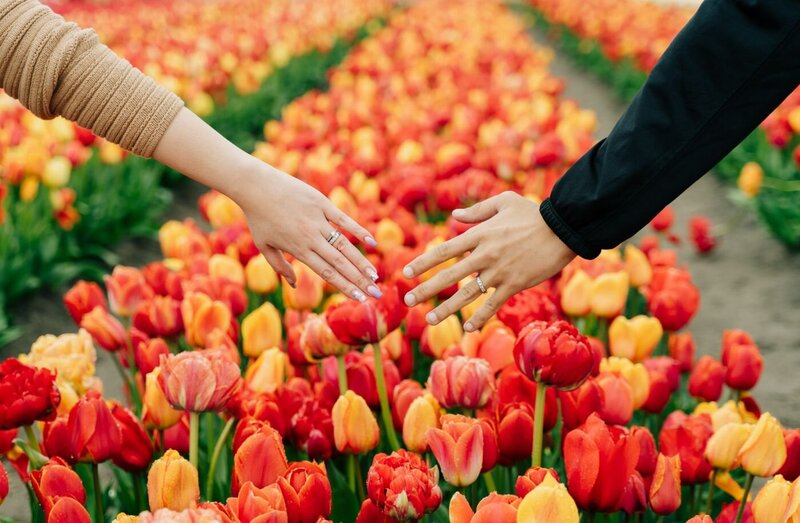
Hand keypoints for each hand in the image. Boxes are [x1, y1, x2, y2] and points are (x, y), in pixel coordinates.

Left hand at [236, 164, 380, 301]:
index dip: (345, 286)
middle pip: (340, 263)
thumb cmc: (258, 218)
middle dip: (360, 280)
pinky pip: (344, 219)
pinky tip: (372, 242)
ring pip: (345, 245)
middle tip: (376, 293)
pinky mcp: (321, 203)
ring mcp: (318, 220)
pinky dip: (358, 230)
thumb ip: (280, 267)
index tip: (360, 298)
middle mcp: (311, 237)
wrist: (255, 186)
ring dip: (361, 261)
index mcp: (298, 249)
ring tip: (374, 275)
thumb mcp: (264, 246)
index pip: (327, 273)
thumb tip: (294, 285)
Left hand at [402, 192, 575, 331]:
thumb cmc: (534, 213)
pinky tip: (469, 328)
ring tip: (429, 320)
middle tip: (408, 301)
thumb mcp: (504, 202)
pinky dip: (480, 317)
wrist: (564, 228)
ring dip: (446, 309)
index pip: (444, 251)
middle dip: (426, 290)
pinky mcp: (515, 284)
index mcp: (479, 234)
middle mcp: (485, 255)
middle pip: (449, 276)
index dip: (423, 262)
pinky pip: (493, 304)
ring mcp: (499, 271)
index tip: (406, 273)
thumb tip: (454, 216)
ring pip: (467, 294)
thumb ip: (477, 210)